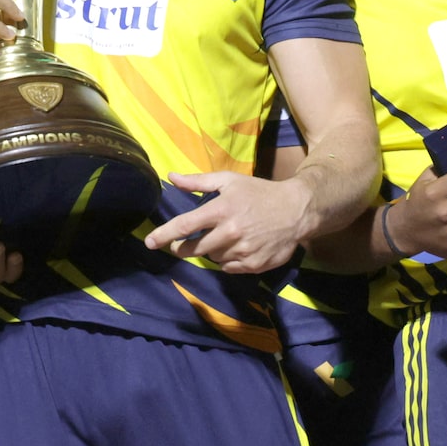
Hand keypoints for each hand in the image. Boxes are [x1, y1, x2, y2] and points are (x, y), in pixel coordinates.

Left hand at [147, 171, 312, 272]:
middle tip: (182, 244)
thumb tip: (171, 177)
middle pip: (194, 248)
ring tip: (223, 237)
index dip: (164, 235)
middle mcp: (230, 232)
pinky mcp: (254, 265)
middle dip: (183, 248)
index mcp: (221, 210)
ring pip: (212, 258)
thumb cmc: (258, 193)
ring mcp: (243, 250)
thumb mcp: (229, 181)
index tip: (149, 242)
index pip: (185, 225)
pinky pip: (228, 268)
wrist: (296, 210)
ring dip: (211, 250)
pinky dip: (227, 260)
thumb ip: (198, 181)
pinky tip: (236, 247)